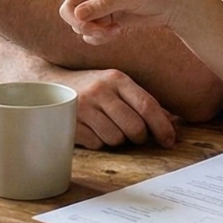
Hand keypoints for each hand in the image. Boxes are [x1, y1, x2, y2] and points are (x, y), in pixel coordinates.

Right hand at [6, 0, 201, 43]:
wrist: (172, 3)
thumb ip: (103, 5)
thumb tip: (78, 15)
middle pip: (65, 11)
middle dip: (79, 24)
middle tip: (99, 30)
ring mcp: (95, 5)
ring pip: (76, 25)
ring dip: (92, 32)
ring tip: (114, 29)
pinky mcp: (102, 19)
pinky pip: (89, 34)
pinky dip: (100, 37)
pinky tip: (118, 32)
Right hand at [51, 66, 177, 148]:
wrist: (52, 84)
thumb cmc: (93, 87)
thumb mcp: (117, 86)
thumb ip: (142, 101)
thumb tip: (170, 121)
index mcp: (117, 78)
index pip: (147, 105)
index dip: (162, 127)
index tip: (169, 141)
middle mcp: (100, 90)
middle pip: (134, 127)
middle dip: (139, 137)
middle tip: (135, 135)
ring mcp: (83, 107)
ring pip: (116, 139)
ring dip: (117, 140)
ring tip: (109, 128)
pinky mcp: (70, 122)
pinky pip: (97, 144)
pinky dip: (99, 142)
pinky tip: (93, 130)